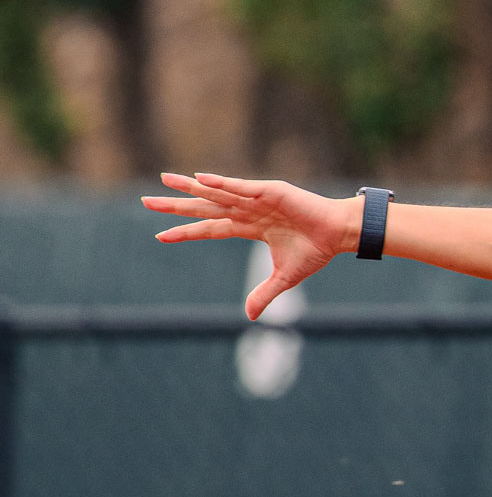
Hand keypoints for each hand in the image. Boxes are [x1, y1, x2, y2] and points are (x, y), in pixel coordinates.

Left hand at [143, 173, 356, 319]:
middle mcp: (248, 210)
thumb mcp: (285, 277)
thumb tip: (249, 316)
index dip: (187, 232)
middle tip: (146, 201)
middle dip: (176, 206)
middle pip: (205, 207)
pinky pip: (242, 187)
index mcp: (250, 227)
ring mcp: (258, 199)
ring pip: (217, 193)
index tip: (161, 235)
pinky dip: (222, 183)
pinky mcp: (271, 191)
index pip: (211, 228)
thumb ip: (265, 293)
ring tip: (165, 180)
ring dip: (190, 187)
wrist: (339, 235)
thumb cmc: (316, 251)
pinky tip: (201, 179)